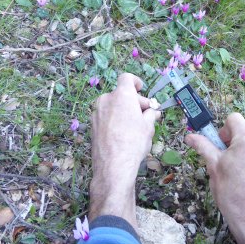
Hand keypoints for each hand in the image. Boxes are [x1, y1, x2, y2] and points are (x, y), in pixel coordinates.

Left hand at [89, 73, 160, 226]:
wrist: (113, 165)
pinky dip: (115, 120)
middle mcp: (106, 100)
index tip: (141, 89)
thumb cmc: (134, 142)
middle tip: (146, 115)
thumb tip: (152, 112)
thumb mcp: (148, 126)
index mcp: (121, 95)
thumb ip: (150, 114)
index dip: (135, 82)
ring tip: (135, 126)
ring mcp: (96, 113)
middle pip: (121, 94)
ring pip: (113, 106)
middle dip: (134, 102)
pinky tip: (123, 134)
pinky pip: (106, 116)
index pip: (127, 78)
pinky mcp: (92, 125)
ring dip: (124, 111)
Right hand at [185, 113, 244, 243]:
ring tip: (236, 172)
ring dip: (244, 152)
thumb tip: (190, 136)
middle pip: (244, 132)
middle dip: (233, 143)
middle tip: (225, 161)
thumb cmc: (230, 192)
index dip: (223, 130)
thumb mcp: (213, 167)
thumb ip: (203, 146)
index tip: (220, 145)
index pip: (234, 119)